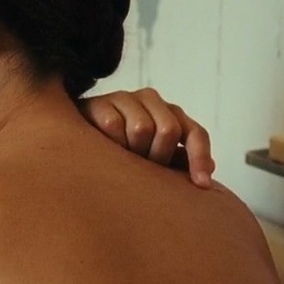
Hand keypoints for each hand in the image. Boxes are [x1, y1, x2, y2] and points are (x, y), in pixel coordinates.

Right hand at [79, 88, 214, 187]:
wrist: (76, 139)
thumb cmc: (121, 151)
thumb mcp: (153, 158)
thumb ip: (178, 163)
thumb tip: (207, 173)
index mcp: (169, 113)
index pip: (195, 133)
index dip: (200, 158)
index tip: (202, 185)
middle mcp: (151, 99)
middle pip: (169, 130)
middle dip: (158, 156)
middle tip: (143, 168)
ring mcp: (124, 98)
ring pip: (142, 128)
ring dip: (133, 151)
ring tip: (122, 160)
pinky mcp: (99, 103)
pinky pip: (114, 126)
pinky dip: (111, 143)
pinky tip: (104, 150)